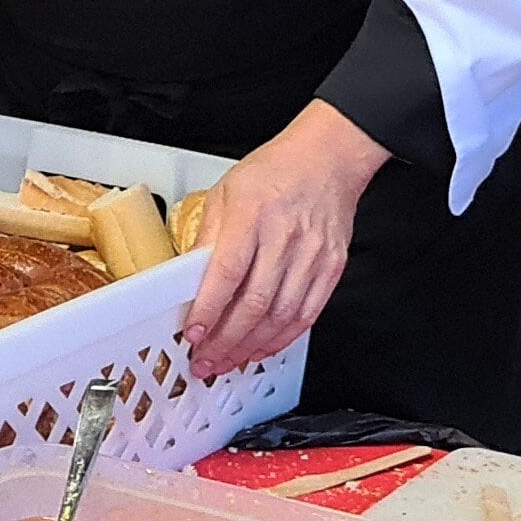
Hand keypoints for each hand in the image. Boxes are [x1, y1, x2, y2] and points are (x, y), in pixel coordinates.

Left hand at [183, 102, 385, 381]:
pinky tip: (262, 348)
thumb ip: (208, 237)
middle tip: (206, 360)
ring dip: (251, 347)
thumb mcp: (227, 192)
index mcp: (252, 215)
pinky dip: (282, 339)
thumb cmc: (276, 171)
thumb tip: (188, 277)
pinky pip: (306, 314)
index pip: (227, 272)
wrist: (328, 159)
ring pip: (281, 316)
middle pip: (255, 303)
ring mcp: (312, 255)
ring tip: (228, 361)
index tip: (194, 333)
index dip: (209, 309)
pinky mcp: (331, 268)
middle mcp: (285, 237)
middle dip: (226, 341)